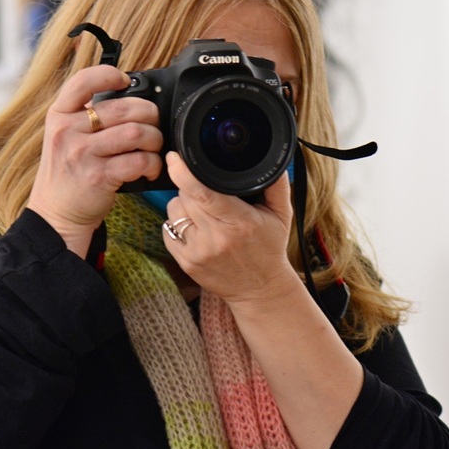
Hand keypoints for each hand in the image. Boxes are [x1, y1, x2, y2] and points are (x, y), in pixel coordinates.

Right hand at [27, 65, 162, 256]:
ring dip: (155, 140)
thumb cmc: (68, 173)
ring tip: (153, 148)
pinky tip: (149, 168)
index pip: (82, 81)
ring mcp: (82, 154)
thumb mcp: (64, 136)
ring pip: (136, 132)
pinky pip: (139, 161)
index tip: (125, 82)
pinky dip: (152, 164)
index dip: (109, 74)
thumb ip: (85, 115)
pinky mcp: (98, 177)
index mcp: (59, 115)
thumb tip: (127, 96)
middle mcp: (68, 131)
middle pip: (124, 107)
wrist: (56, 213)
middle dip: (149, 114)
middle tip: (153, 125)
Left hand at [162, 151, 301, 308]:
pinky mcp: (186, 263)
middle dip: (191, 186)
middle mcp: (216, 238)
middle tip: (208, 192)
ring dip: (183, 205)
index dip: (184, 173)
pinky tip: (195, 228)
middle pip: (185, 196)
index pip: (203, 193)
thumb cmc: (270, 248)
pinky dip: (177, 224)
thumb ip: (277, 184)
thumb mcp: (281, 215)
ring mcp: (198, 252)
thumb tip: (275, 161)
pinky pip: (167, 230)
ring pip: (173, 210)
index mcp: (239, 222)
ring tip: (203, 212)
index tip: (175, 158)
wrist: (260, 290)